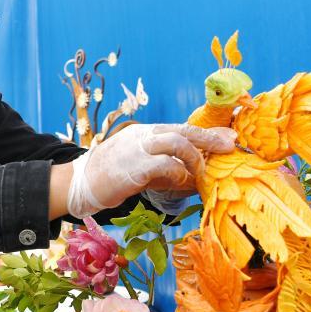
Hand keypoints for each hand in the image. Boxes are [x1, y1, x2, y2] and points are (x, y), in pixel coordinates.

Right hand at [66, 124, 235, 217]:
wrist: (81, 183)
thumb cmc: (112, 176)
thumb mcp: (141, 165)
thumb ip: (166, 166)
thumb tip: (195, 176)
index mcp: (145, 132)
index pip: (181, 127)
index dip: (206, 133)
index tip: (228, 139)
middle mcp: (143, 135)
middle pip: (183, 129)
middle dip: (210, 138)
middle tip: (229, 147)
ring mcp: (138, 149)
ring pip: (177, 142)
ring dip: (195, 158)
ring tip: (200, 173)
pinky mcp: (134, 167)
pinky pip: (165, 165)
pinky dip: (178, 173)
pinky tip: (182, 182)